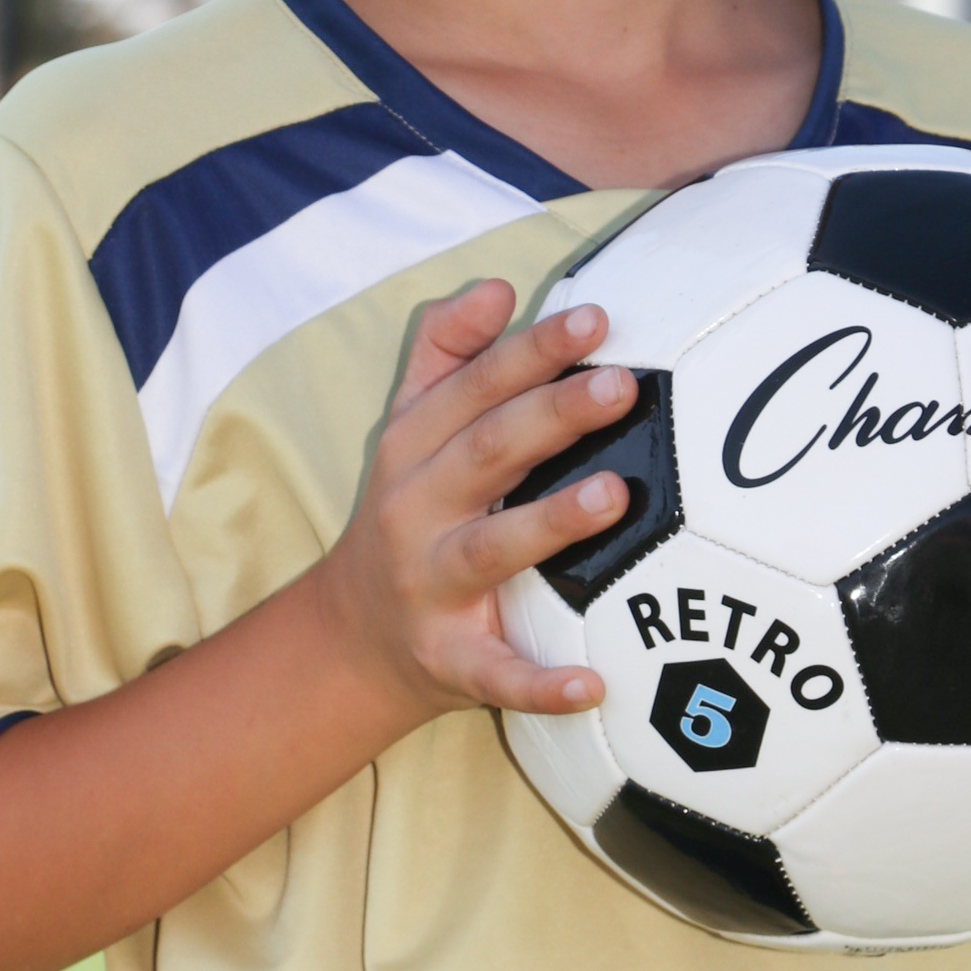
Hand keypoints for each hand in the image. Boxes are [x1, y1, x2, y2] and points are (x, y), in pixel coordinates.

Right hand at [314, 280, 631, 724]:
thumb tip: (497, 286)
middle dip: (551, 416)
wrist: (350, 637)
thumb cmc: (409, 511)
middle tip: (620, 386)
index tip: (594, 319)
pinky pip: (497, 673)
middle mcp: (417, 509)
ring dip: (550, 523)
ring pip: (491, 550)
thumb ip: (448, 351)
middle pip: (487, 453)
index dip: (531, 350)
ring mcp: (431, 585)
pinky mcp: (449, 658)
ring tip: (613, 496)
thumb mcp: (409, 427)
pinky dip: (540, 683)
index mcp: (414, 447)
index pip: (475, 387)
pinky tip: (593, 685)